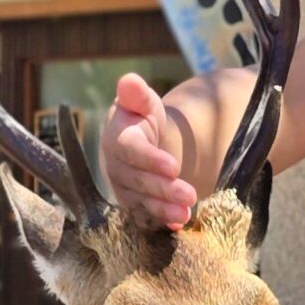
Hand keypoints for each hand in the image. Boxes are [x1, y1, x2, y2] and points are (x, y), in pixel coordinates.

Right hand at [103, 73, 193, 228]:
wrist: (145, 141)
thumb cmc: (143, 117)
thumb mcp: (144, 102)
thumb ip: (137, 94)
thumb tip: (129, 80)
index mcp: (116, 137)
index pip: (130, 150)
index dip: (150, 159)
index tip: (173, 166)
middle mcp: (115, 166)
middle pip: (137, 180)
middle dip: (163, 189)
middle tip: (190, 194)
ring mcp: (122, 188)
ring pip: (140, 202)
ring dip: (163, 209)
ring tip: (186, 213)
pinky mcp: (131, 205)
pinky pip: (144, 217)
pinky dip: (161, 221)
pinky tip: (178, 223)